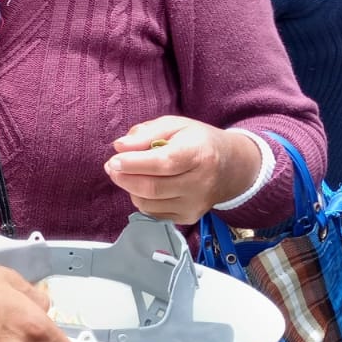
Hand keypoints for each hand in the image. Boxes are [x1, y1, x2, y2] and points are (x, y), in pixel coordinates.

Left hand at [105, 117, 260, 222]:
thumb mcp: (175, 125)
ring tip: (126, 174)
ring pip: (150, 204)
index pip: (163, 163)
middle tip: (111, 167)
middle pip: (153, 188)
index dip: (135, 164)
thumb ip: (146, 132)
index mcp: (199, 154)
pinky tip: (143, 186)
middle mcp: (200, 183)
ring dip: (130, 189)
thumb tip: (120, 146)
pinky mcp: (189, 217)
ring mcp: (195, 204)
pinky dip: (142, 200)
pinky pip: (155, 213)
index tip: (114, 160)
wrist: (231, 167)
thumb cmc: (198, 141)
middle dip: (125, 178)